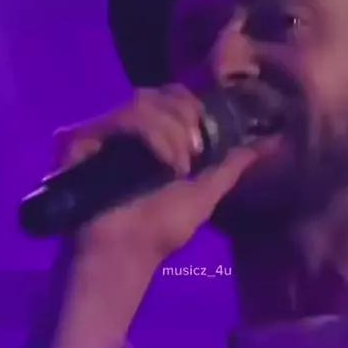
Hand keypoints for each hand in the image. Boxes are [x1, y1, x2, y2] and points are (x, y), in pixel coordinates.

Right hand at [52, 86, 259, 261]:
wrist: (125, 256)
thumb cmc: (160, 231)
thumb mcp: (205, 195)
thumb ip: (231, 166)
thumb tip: (266, 143)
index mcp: (150, 135)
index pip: (173, 96)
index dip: (195, 108)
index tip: (206, 142)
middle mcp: (123, 128)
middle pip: (161, 91)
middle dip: (187, 118)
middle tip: (195, 155)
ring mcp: (100, 131)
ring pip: (144, 101)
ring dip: (173, 133)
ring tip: (177, 168)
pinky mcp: (81, 138)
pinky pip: (124, 117)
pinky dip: (153, 136)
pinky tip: (163, 164)